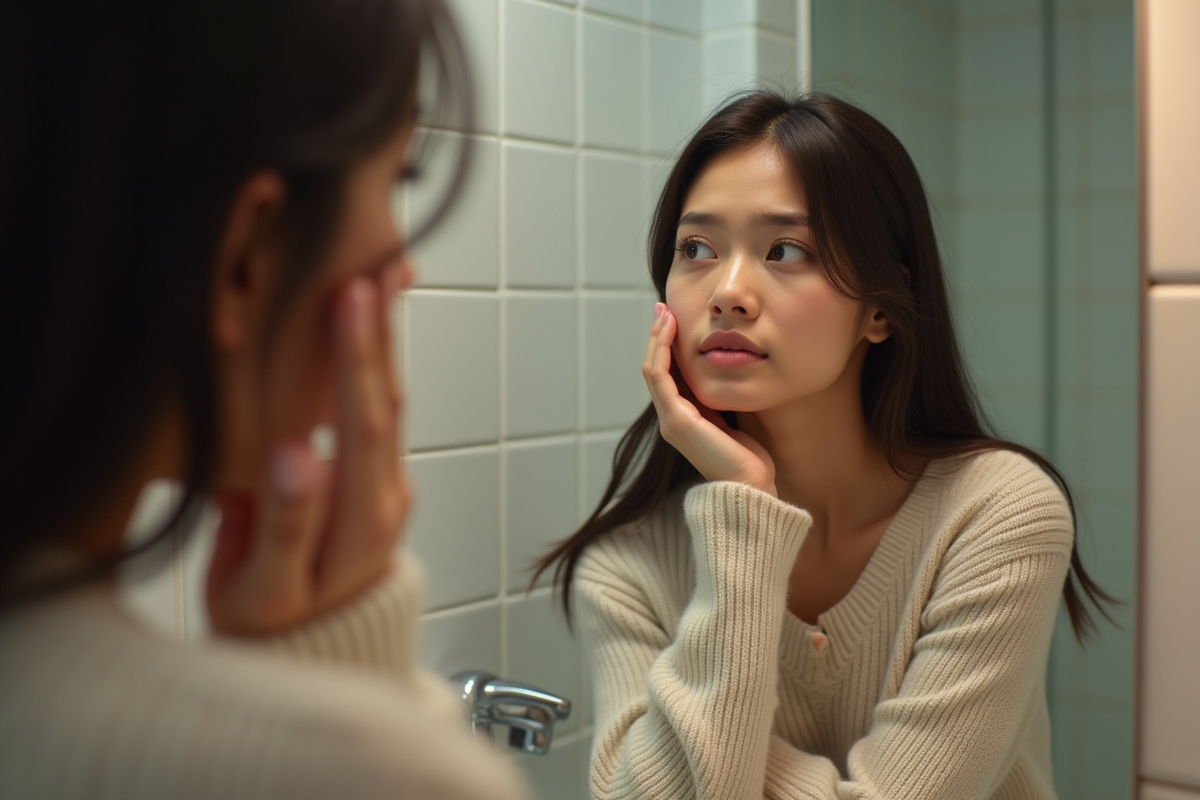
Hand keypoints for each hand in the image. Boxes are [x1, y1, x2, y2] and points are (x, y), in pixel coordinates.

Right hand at [206, 275, 410, 635]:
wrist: (308, 654)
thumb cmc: (274, 624)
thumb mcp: (266, 588)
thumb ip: (286, 522)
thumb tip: (300, 453)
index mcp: (363, 517)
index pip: (365, 424)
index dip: (358, 359)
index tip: (353, 299)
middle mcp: (386, 495)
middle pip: (388, 402)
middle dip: (380, 334)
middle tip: (377, 267)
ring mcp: (385, 486)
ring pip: (389, 403)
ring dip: (386, 342)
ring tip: (386, 281)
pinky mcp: (372, 480)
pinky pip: (377, 413)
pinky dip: (376, 366)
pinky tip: (369, 330)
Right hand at [643, 303, 776, 495]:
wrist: (750, 486)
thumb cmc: (748, 459)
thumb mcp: (732, 419)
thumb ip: (720, 400)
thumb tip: (725, 374)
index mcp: (683, 419)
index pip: (666, 376)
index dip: (667, 347)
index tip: (672, 320)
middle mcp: (671, 419)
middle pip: (654, 369)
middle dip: (658, 337)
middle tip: (663, 309)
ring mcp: (671, 420)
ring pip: (653, 370)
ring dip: (658, 340)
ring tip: (665, 314)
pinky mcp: (678, 420)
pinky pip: (661, 378)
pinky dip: (663, 352)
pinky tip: (670, 333)